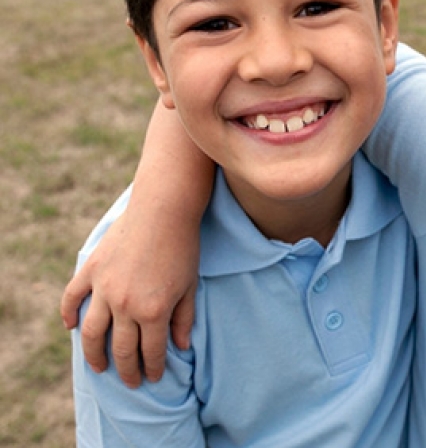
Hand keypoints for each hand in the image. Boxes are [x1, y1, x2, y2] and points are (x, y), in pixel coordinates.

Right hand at [60, 211, 198, 387]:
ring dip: (94, 355)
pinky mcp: (91, 270)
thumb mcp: (190, 286)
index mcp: (153, 311)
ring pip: (91, 333)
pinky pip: (72, 298)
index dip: (152, 368)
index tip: (152, 378)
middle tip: (130, 382)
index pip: (151, 351)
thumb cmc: (184, 247)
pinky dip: (68, 314)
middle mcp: (125, 305)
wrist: (164, 211)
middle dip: (127, 370)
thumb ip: (183, 319)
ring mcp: (104, 288)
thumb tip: (181, 347)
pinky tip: (70, 327)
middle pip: (120, 349)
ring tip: (99, 368)